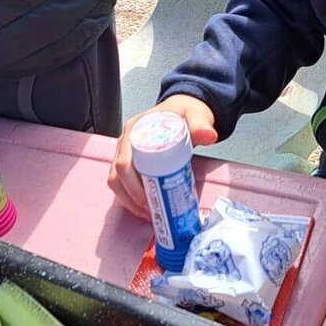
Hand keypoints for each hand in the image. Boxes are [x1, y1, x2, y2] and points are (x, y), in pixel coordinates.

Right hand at [107, 94, 218, 218]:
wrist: (183, 111)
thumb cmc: (183, 113)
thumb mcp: (194, 116)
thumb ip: (201, 124)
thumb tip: (209, 135)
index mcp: (134, 130)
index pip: (124, 161)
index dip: (132, 185)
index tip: (148, 199)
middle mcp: (124, 142)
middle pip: (117, 175)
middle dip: (131, 197)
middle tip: (151, 211)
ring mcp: (124, 153)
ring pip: (116, 181)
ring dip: (128, 201)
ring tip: (148, 213)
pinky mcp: (129, 163)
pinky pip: (122, 183)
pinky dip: (130, 198)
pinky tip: (144, 208)